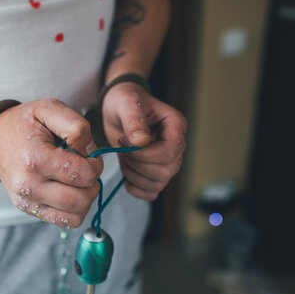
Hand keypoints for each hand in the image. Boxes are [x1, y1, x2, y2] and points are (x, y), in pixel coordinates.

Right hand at [0, 99, 102, 227]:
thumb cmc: (25, 123)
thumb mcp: (49, 109)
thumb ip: (76, 126)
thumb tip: (90, 153)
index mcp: (36, 160)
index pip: (84, 175)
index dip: (96, 164)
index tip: (87, 155)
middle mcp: (29, 186)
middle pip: (82, 199)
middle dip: (93, 183)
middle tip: (84, 168)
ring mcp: (27, 201)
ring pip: (76, 216)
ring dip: (85, 198)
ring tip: (77, 180)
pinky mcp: (29, 210)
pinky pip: (64, 222)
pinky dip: (74, 210)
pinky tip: (69, 190)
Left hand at [102, 82, 186, 199]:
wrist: (118, 109)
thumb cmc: (125, 101)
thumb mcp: (126, 103)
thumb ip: (134, 120)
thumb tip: (141, 141)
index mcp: (175, 126)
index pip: (169, 152)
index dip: (144, 154)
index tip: (124, 142)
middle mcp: (176, 146)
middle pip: (165, 172)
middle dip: (137, 164)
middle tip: (122, 148)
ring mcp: (168, 161)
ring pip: (158, 184)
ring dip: (133, 175)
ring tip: (123, 157)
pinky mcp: (155, 172)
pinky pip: (151, 192)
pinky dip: (135, 188)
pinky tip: (126, 173)